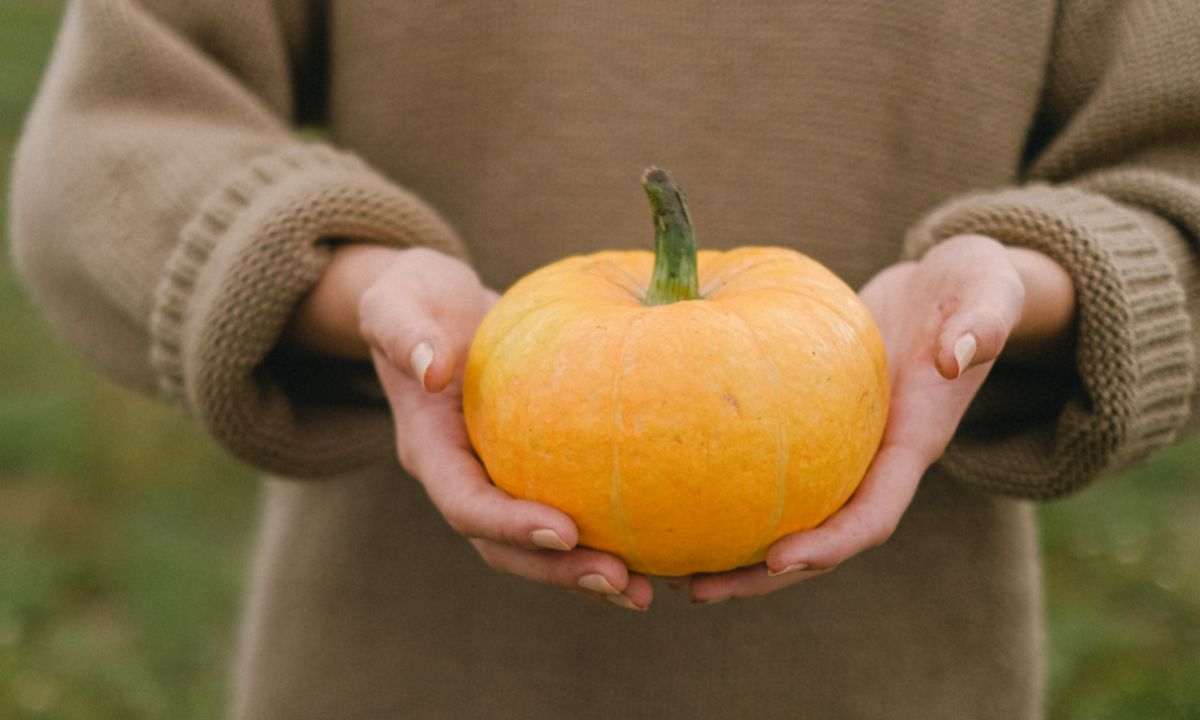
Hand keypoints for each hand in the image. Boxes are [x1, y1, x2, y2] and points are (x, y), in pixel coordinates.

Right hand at [287, 244, 652, 609]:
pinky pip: (566, 514)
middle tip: (620, 581)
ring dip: (586, 572)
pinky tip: (657, 548)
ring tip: (645, 590)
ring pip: (538, 547)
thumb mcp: (397, 303)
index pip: (466, 503)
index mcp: (431, 449)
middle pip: (504, 546)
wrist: (433, 311)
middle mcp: (464, 477)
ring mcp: (497, 480)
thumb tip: (431, 370)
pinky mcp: (531, 472)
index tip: (564, 531)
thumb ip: (403, 333)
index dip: (511, 525)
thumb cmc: (416, 300)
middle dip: (559, 570)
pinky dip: (605, 538)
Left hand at [684, 234, 1074, 602]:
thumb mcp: (988, 291)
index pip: (873, 516)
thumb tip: (957, 357)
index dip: (829, 545)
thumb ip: (982, 324)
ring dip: (734, 551)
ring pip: (789, 516)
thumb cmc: (974, 287)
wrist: (954, 290)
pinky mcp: (819, 430)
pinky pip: (773, 474)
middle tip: (694, 589)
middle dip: (762, 575)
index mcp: (914, 443)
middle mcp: (876, 463)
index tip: (778, 560)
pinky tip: (675, 495)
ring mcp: (846, 452)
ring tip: (667, 567)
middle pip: (819, 540)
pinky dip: (729, 492)